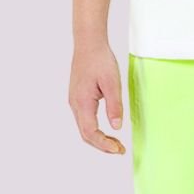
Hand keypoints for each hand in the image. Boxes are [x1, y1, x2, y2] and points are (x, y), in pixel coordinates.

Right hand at [69, 38, 126, 153]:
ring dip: (98, 139)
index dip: (104, 144)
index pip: (90, 133)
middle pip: (85, 134)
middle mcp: (75, 105)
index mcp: (82, 102)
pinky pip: (84, 120)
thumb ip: (114, 106)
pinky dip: (95, 130)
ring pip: (84, 128)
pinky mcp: (78, 98)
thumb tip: (117, 127)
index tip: (118, 149)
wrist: (88, 44)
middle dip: (102, 145)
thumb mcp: (112, 83)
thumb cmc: (100, 60)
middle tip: (119, 150)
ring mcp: (75, 102)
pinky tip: (107, 129)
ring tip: (115, 142)